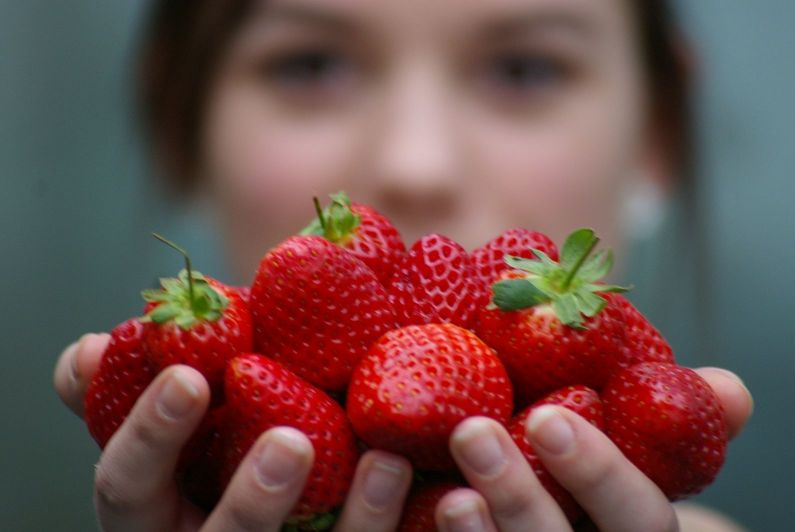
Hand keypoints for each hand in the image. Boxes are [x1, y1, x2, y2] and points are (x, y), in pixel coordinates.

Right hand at [54, 335, 413, 530]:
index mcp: (156, 510)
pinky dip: (402, 527)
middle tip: (291, 440)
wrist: (285, 499)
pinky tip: (451, 491)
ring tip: (389, 460)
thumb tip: (86, 350)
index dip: (150, 434)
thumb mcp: (173, 419)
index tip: (189, 374)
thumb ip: (132, 387)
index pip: (128, 485)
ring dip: (356, 521)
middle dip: (252, 502)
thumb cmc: (213, 443)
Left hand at [436, 368, 752, 531]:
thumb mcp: (645, 459)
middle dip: (518, 498)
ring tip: (422, 478)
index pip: (635, 520)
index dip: (599, 474)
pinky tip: (382, 489)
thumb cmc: (603, 492)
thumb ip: (675, 424)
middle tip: (472, 430)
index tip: (550, 416)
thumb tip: (728, 387)